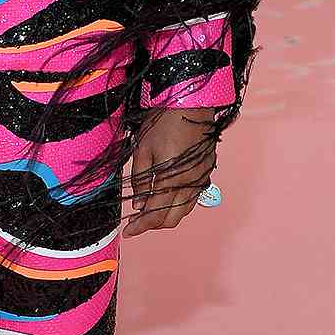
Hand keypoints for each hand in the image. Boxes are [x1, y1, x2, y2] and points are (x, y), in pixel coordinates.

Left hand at [124, 108, 218, 237]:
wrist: (191, 102)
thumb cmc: (163, 122)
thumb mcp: (142, 149)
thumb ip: (139, 180)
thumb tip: (137, 205)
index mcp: (170, 179)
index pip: (154, 214)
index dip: (140, 226)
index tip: (128, 231)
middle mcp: (189, 184)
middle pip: (171, 219)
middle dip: (152, 224)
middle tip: (136, 222)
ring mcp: (200, 179)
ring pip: (184, 211)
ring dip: (166, 215)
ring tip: (148, 210)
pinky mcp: (206, 172)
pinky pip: (193, 198)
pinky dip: (178, 204)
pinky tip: (165, 198)